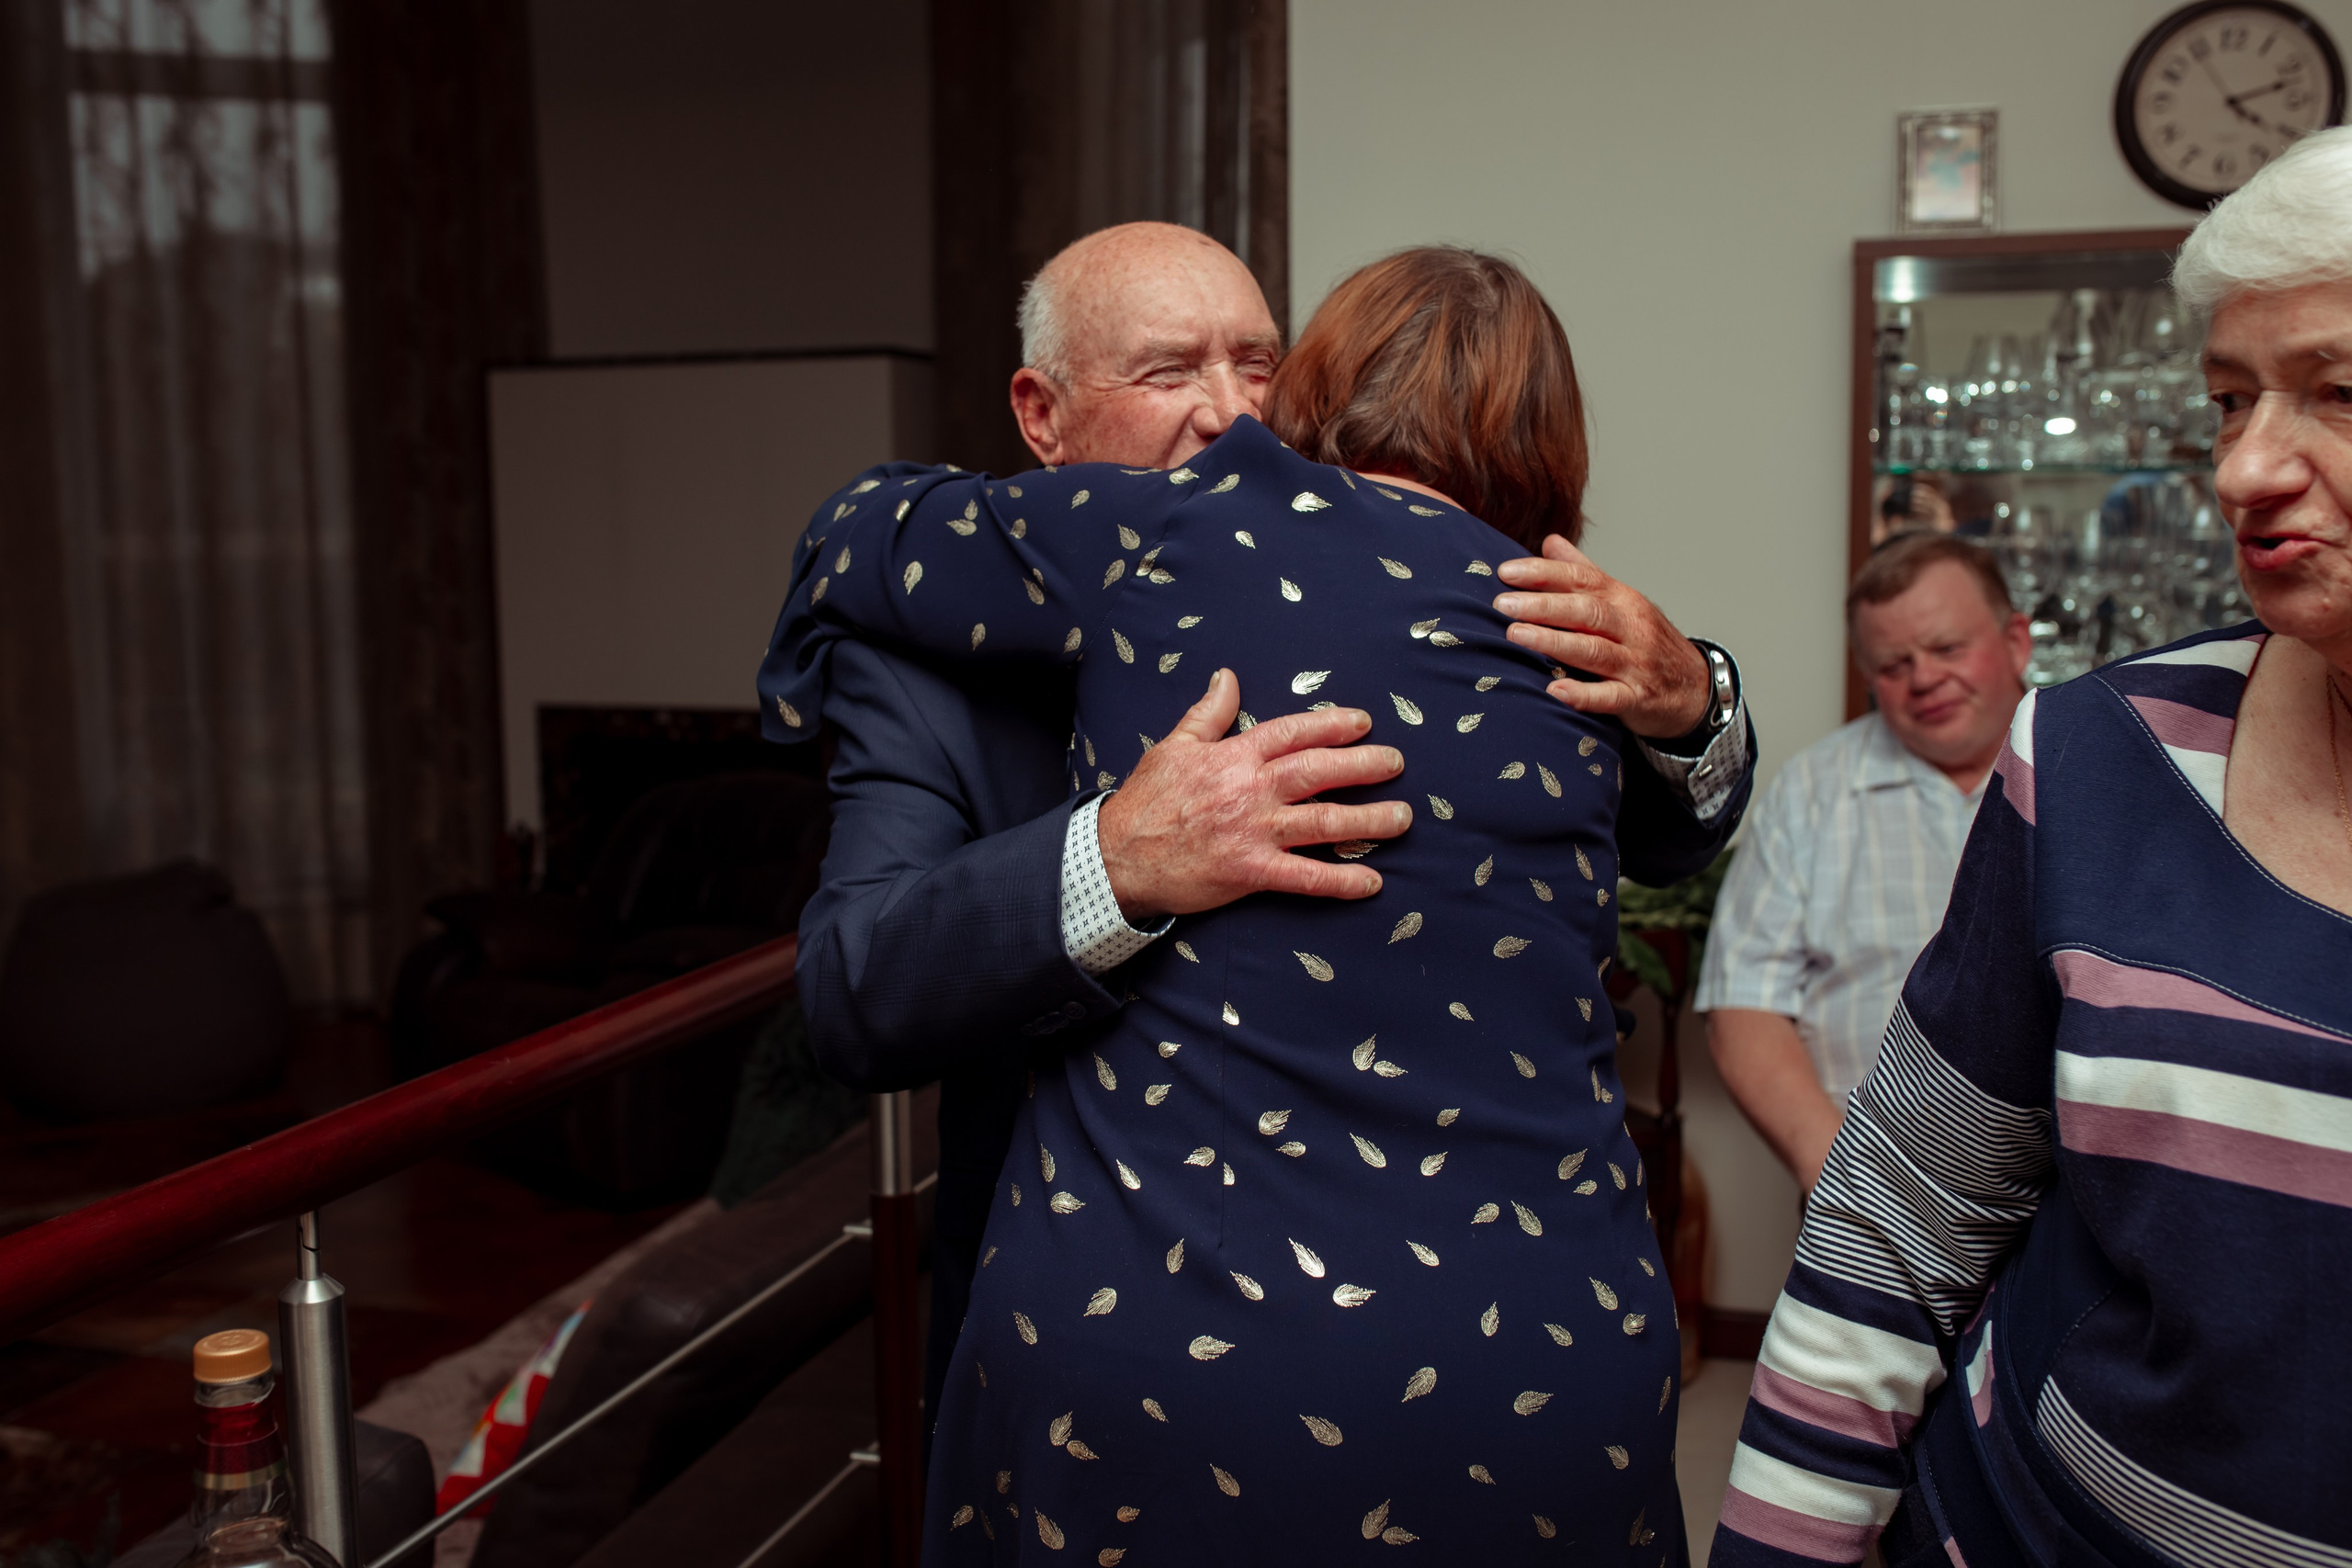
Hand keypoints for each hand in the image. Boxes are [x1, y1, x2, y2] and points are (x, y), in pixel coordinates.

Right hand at [1096, 668, 1410, 922]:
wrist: (1117, 856)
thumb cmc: (1145, 801)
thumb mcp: (1174, 746)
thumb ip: (1208, 713)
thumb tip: (1228, 676)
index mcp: (1234, 756)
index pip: (1293, 732)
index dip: (1332, 725)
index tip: (1363, 723)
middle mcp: (1251, 790)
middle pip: (1319, 771)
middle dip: (1364, 765)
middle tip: (1397, 763)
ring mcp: (1254, 832)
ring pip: (1323, 822)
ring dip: (1369, 819)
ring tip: (1402, 817)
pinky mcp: (1251, 872)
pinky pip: (1305, 877)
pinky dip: (1340, 880)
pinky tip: (1372, 881)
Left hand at [1493, 536, 1711, 738]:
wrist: (1697, 687)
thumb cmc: (1646, 641)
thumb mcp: (1621, 601)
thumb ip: (1584, 573)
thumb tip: (1550, 541)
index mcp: (1621, 599)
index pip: (1581, 579)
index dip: (1543, 573)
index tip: (1506, 571)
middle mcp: (1630, 627)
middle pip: (1586, 610)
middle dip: (1542, 605)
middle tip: (1502, 603)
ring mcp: (1636, 663)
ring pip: (1594, 649)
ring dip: (1554, 642)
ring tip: (1516, 635)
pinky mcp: (1638, 699)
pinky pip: (1610, 696)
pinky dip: (1583, 695)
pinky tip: (1555, 692)